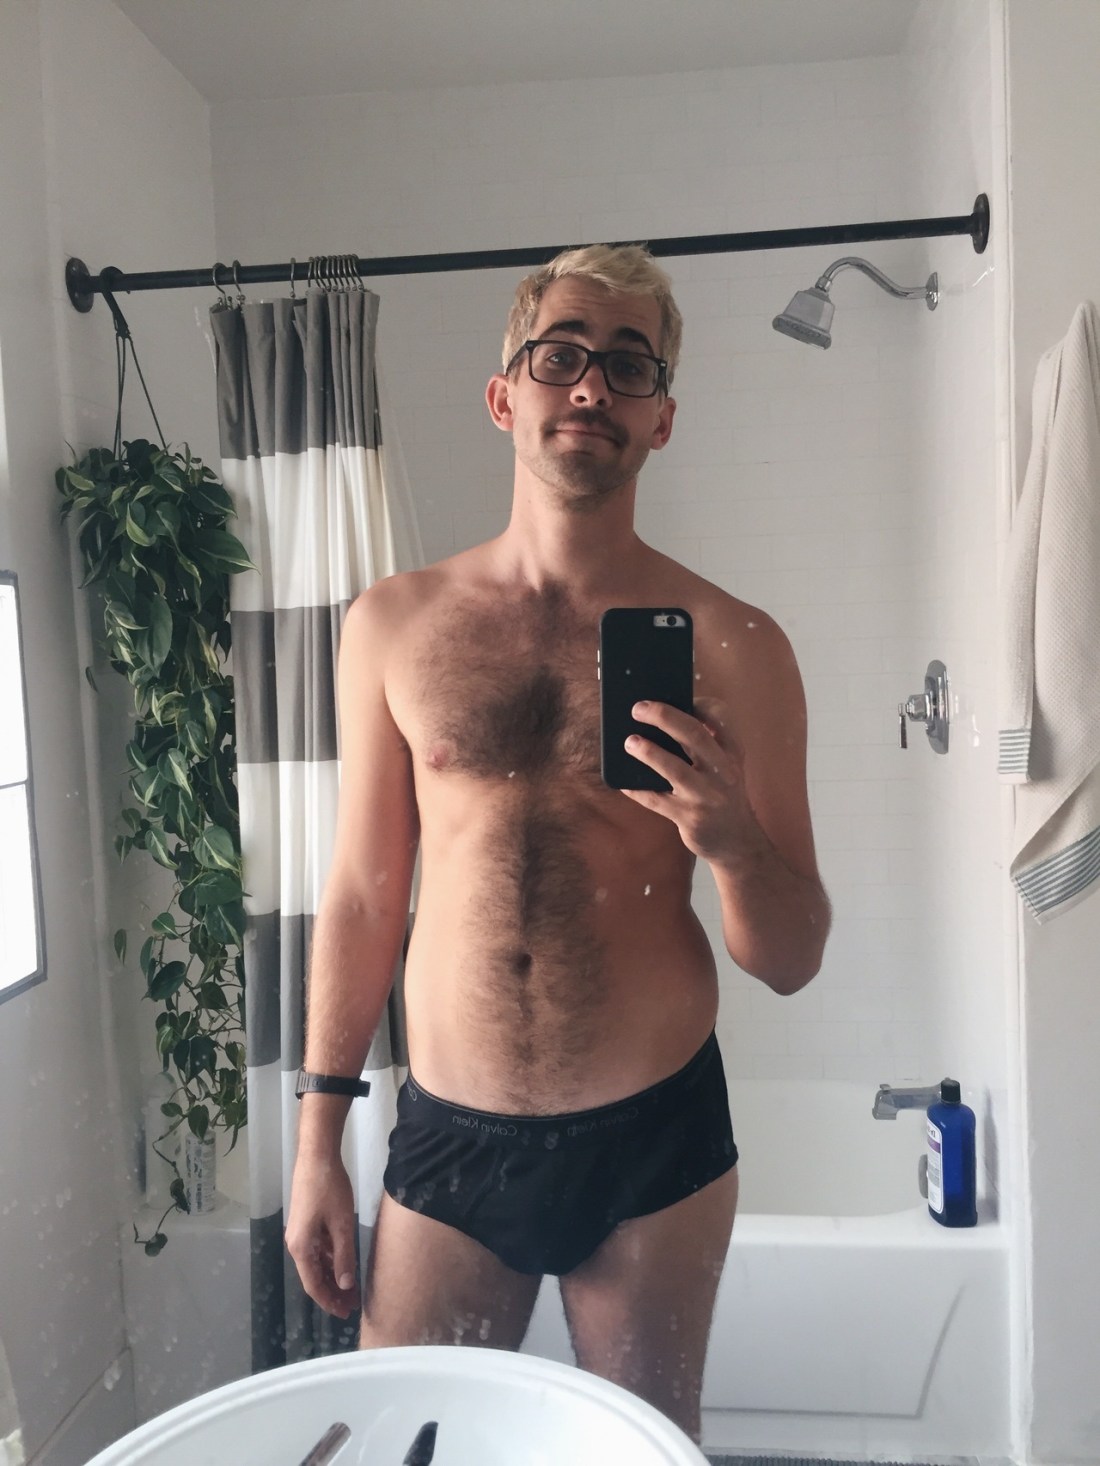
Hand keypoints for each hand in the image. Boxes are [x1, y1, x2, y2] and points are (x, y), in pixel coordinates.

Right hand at [285, 1151, 359, 1317]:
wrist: (317, 1155)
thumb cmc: (329, 1188)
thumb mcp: (342, 1224)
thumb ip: (344, 1256)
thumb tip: (345, 1285)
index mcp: (301, 1248)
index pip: (314, 1286)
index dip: (330, 1302)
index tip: (346, 1313)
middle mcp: (296, 1243)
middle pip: (314, 1276)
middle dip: (332, 1292)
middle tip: (352, 1305)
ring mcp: (300, 1232)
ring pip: (317, 1262)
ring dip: (333, 1275)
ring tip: (352, 1288)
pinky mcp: (306, 1221)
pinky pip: (318, 1248)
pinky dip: (331, 1258)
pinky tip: (345, 1262)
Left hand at [620, 696, 753, 862]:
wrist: (737, 841)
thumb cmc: (722, 793)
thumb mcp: (724, 766)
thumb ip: (703, 744)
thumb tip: (659, 717)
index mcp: (732, 753)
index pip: (721, 718)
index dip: (701, 703)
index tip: (681, 696)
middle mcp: (723, 772)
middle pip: (695, 736)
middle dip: (665, 717)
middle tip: (639, 708)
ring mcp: (706, 797)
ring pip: (675, 770)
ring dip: (649, 753)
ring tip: (629, 742)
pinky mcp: (690, 819)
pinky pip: (657, 801)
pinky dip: (638, 789)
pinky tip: (624, 781)